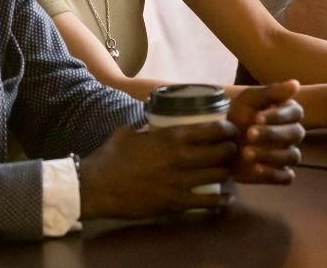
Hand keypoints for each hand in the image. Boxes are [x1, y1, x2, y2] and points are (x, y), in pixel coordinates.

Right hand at [78, 121, 237, 218]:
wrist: (95, 187)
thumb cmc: (111, 157)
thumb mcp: (131, 132)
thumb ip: (149, 127)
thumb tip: (156, 122)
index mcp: (172, 137)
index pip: (213, 130)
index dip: (228, 129)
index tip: (231, 130)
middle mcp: (181, 158)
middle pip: (221, 152)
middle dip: (231, 150)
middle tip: (231, 150)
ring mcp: (180, 182)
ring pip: (218, 175)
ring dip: (227, 172)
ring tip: (227, 170)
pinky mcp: (175, 203)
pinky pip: (207, 202)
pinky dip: (220, 200)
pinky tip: (226, 199)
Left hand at [227, 80, 304, 184]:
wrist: (218, 142)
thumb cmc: (237, 116)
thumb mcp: (250, 100)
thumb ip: (272, 92)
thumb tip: (296, 84)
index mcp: (288, 113)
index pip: (295, 113)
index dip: (278, 116)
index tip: (257, 117)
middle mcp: (291, 133)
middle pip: (295, 134)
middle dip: (272, 134)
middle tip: (249, 133)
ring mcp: (285, 154)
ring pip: (292, 156)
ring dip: (271, 154)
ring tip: (246, 153)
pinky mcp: (277, 173)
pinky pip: (286, 177)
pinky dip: (274, 174)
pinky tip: (255, 169)